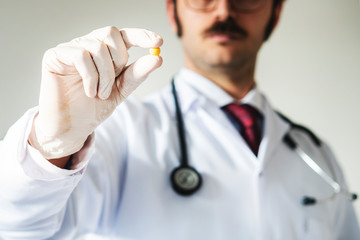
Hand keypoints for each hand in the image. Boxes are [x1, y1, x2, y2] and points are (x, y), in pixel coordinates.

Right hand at [29, 26, 162, 158]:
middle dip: (118, 59)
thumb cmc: (95, 107)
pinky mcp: (55, 55)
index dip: (141, 35)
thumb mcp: (121, 90)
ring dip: (105, 75)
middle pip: (111, 33)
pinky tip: (89, 91)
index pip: (124, 35)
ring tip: (100, 94)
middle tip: (113, 84)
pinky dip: (90, 76)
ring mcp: (71, 49)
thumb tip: (157, 58)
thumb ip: (137, 74)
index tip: (159, 42)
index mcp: (105, 52)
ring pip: (97, 46)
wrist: (73, 126)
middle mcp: (88, 45)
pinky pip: (81, 55)